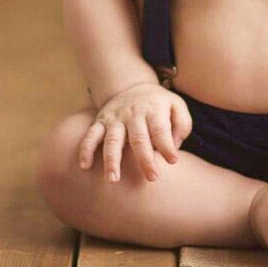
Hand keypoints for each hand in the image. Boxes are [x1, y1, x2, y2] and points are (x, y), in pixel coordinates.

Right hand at [77, 82, 192, 183]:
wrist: (133, 87)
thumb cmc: (159, 104)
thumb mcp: (176, 106)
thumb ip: (182, 124)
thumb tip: (174, 145)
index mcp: (154, 109)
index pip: (160, 129)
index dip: (166, 145)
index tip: (173, 161)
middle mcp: (133, 114)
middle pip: (138, 138)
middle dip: (145, 159)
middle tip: (152, 178)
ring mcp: (115, 118)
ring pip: (112, 140)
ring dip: (112, 160)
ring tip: (113, 180)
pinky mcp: (101, 121)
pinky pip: (91, 135)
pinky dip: (86, 149)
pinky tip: (85, 166)